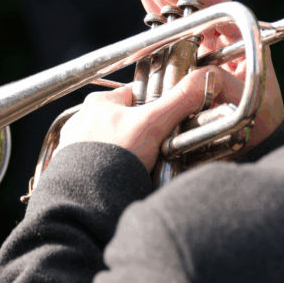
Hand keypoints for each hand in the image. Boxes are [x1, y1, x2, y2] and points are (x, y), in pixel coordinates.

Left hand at [56, 66, 232, 172]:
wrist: (85, 204)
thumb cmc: (109, 159)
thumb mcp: (151, 125)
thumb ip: (179, 101)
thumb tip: (206, 78)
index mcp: (98, 103)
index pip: (137, 95)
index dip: (161, 105)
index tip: (175, 117)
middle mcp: (84, 122)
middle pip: (129, 122)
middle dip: (148, 135)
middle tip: (164, 148)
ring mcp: (78, 148)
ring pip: (118, 145)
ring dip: (134, 154)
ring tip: (150, 168)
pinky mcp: (78, 172)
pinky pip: (104, 166)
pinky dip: (117, 171)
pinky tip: (130, 180)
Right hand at [125, 0, 283, 152]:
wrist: (253, 143)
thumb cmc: (256, 121)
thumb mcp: (244, 102)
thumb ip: (224, 84)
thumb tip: (200, 71)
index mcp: (242, 37)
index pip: (213, 0)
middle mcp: (224, 36)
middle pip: (192, 1)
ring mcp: (207, 46)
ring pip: (181, 13)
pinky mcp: (193, 59)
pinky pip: (174, 32)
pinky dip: (158, 17)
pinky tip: (144, 0)